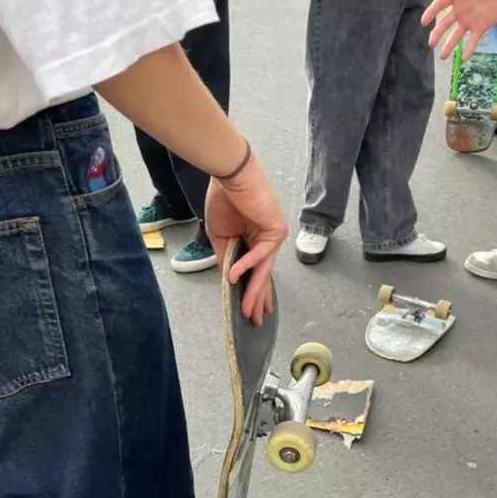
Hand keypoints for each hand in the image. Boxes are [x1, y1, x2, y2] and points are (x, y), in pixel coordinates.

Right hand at [205, 155, 287, 326]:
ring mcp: (272, 237)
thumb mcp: (220, 236)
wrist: (230, 176)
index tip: (249, 311)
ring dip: (254, 292)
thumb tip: (229, 280)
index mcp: (253, 242)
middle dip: (257, 300)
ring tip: (249, 311)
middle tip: (255, 321)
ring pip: (263, 270)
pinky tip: (234, 278)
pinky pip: (259, 254)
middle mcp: (266, 242)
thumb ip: (227, 259)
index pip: (255, 272)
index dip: (253, 292)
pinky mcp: (276, 231)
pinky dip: (245, 266)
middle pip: (262, 276)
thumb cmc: (224, 199)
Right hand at [421, 0, 496, 59]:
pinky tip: (463, 59)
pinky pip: (472, 40)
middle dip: (437, 33)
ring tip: (442, 57)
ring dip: (448, 46)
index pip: (440, 4)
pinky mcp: (481, 27)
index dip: (431, 12)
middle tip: (431, 43)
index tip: (423, 22)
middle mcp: (461, 9)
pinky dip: (468, 50)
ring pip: (456, 35)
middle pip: (445, 23)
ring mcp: (470, 20)